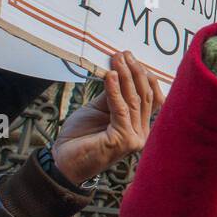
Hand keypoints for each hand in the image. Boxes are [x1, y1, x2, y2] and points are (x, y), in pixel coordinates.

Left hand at [52, 52, 163, 185]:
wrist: (64, 162)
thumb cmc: (81, 138)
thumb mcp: (99, 109)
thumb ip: (113, 95)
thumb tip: (119, 70)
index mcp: (140, 127)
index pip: (152, 97)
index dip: (144, 76)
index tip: (131, 57)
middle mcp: (143, 134)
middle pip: (145, 96)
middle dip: (136, 72)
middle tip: (125, 54)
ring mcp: (135, 139)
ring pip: (134, 100)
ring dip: (126, 76)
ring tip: (117, 60)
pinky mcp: (123, 140)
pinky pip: (121, 109)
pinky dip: (115, 90)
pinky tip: (110, 76)